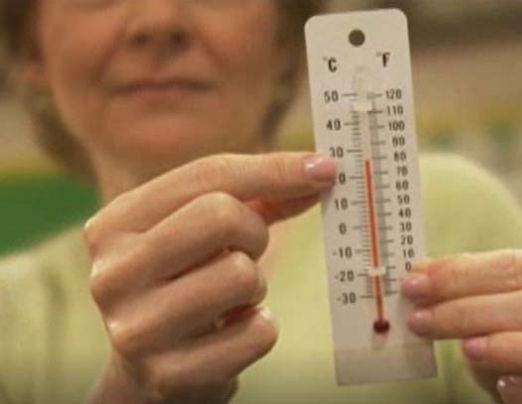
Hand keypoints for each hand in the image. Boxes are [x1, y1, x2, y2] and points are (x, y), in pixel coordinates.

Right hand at [84, 153, 335, 403]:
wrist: (152, 370)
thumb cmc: (187, 283)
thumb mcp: (204, 232)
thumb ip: (258, 196)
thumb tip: (318, 170)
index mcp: (115, 224)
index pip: (207, 176)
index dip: (274, 170)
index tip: (323, 169)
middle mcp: (113, 273)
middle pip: (222, 216)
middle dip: (254, 234)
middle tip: (244, 254)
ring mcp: (137, 328)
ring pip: (241, 275)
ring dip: (255, 287)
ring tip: (229, 299)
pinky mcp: (168, 374)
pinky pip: (257, 333)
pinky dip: (260, 327)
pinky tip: (231, 332)